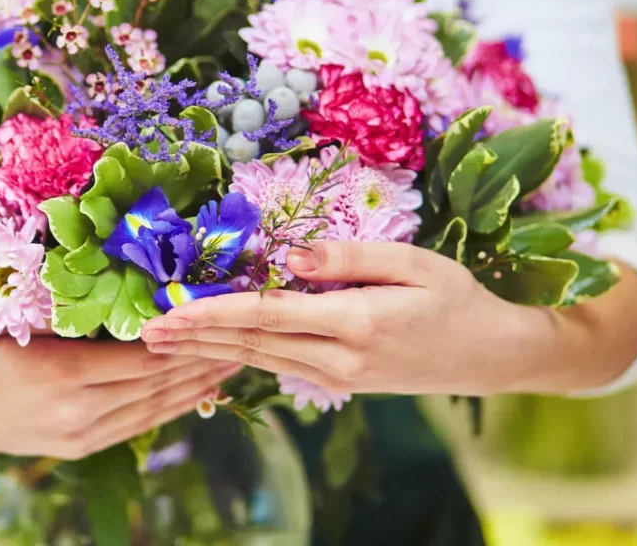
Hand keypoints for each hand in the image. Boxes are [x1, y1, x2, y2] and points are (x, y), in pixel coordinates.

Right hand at [0, 278, 238, 458]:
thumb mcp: (14, 308)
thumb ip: (69, 300)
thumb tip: (124, 272)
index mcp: (63, 372)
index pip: (146, 351)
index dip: (189, 331)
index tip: (222, 306)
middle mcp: (78, 411)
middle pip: (160, 382)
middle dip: (207, 357)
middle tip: (247, 331)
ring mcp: (78, 435)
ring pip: (155, 408)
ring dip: (198, 384)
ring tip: (235, 359)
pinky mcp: (75, 446)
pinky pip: (137, 425)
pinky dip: (171, 406)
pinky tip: (194, 390)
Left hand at [138, 241, 550, 397]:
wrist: (490, 355)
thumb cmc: (457, 298)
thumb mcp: (412, 263)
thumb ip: (348, 258)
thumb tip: (289, 255)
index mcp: (354, 323)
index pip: (265, 314)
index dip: (212, 312)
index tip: (169, 312)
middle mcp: (338, 358)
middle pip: (250, 342)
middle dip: (194, 336)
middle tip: (145, 332)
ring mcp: (337, 376)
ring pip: (259, 358)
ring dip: (208, 349)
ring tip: (166, 343)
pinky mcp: (339, 381)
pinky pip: (279, 364)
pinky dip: (240, 354)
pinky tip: (214, 349)